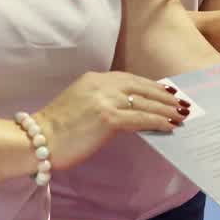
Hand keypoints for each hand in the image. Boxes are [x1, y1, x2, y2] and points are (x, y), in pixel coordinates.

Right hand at [34, 72, 186, 169]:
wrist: (37, 140)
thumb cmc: (57, 129)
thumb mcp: (81, 103)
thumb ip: (103, 100)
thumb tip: (130, 109)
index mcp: (94, 79)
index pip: (131, 79)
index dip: (152, 87)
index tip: (167, 92)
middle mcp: (101, 84)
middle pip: (142, 87)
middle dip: (164, 96)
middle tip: (182, 103)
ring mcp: (105, 100)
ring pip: (145, 102)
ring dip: (166, 110)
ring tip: (181, 115)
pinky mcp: (108, 117)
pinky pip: (141, 118)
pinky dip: (158, 121)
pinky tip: (169, 126)